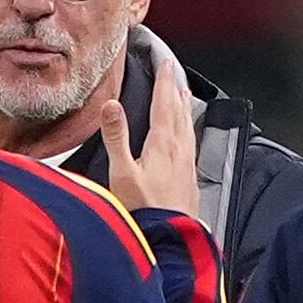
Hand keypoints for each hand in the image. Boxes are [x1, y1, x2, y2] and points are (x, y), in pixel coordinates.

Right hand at [83, 51, 204, 219]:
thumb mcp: (122, 173)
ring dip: (183, 107)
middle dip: (174, 88)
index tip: (164, 62)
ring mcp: (186, 165)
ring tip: (182, 94)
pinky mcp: (189, 179)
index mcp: (162, 145)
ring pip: (187, 127)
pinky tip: (186, 136)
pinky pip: (190, 143)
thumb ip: (116, 137)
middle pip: (178, 111)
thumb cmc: (144, 211)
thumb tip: (111, 105)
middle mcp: (179, 151)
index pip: (164, 104)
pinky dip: (187, 129)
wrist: (169, 241)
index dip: (164, 81)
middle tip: (173, 71)